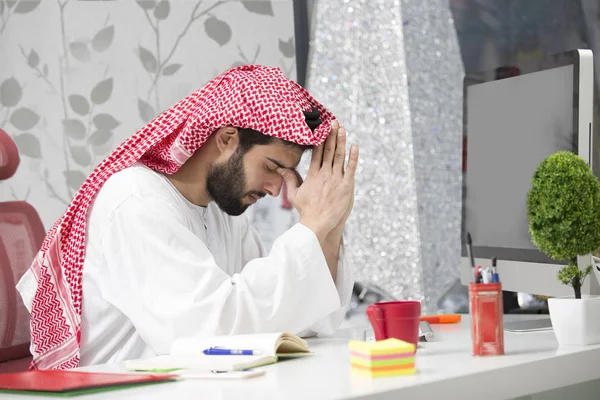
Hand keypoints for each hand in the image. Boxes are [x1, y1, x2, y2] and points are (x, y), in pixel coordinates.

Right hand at [278, 120, 358, 241]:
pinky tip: (354, 146)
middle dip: (331, 135)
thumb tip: (281, 169)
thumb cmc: (306, 210)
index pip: (317, 152)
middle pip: (328, 150)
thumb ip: (290, 179)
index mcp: (313, 174)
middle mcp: (324, 174)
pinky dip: (353, 157)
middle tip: (333, 121)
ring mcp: (336, 179)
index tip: (322, 128)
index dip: (320, 139)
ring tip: (342, 128)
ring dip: (341, 141)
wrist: (317, 224)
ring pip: (339, 156)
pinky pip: (351, 168)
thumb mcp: (294, 194)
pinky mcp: (346, 186)